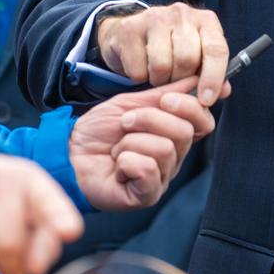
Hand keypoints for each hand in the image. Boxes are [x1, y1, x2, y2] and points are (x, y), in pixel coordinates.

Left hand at [71, 78, 215, 209]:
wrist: (69, 151)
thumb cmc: (99, 130)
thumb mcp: (131, 103)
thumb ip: (164, 92)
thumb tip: (196, 77)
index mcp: (174, 135)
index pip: (204, 122)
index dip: (190, 107)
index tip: (165, 100)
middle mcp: (174, 158)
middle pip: (183, 133)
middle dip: (148, 120)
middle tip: (125, 124)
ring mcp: (162, 179)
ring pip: (164, 149)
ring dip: (130, 142)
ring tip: (116, 149)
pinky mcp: (147, 196)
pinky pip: (147, 169)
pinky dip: (125, 161)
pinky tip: (116, 167)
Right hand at [97, 3, 228, 105]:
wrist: (131, 34)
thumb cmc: (172, 49)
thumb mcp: (197, 58)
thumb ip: (212, 75)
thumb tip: (224, 91)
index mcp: (206, 21)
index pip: (216, 50)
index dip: (213, 78)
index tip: (206, 100)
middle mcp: (182, 13)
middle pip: (187, 60)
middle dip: (180, 80)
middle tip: (174, 81)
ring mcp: (154, 17)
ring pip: (162, 66)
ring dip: (160, 81)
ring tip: (159, 75)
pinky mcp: (129, 28)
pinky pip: (138, 70)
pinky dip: (140, 78)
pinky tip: (142, 68)